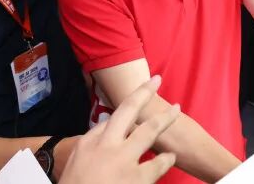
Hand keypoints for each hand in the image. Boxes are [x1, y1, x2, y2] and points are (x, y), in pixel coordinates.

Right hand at [59, 77, 178, 183]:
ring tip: (176, 111)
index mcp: (91, 143)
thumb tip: (108, 121)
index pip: (114, 115)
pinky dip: (166, 159)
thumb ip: (94, 140)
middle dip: (144, 92)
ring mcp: (123, 161)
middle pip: (129, 110)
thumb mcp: (78, 162)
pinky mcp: (137, 180)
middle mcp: (106, 147)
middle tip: (157, 79)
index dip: (133, 98)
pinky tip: (170, 157)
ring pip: (150, 130)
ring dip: (165, 118)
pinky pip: (158, 164)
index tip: (145, 86)